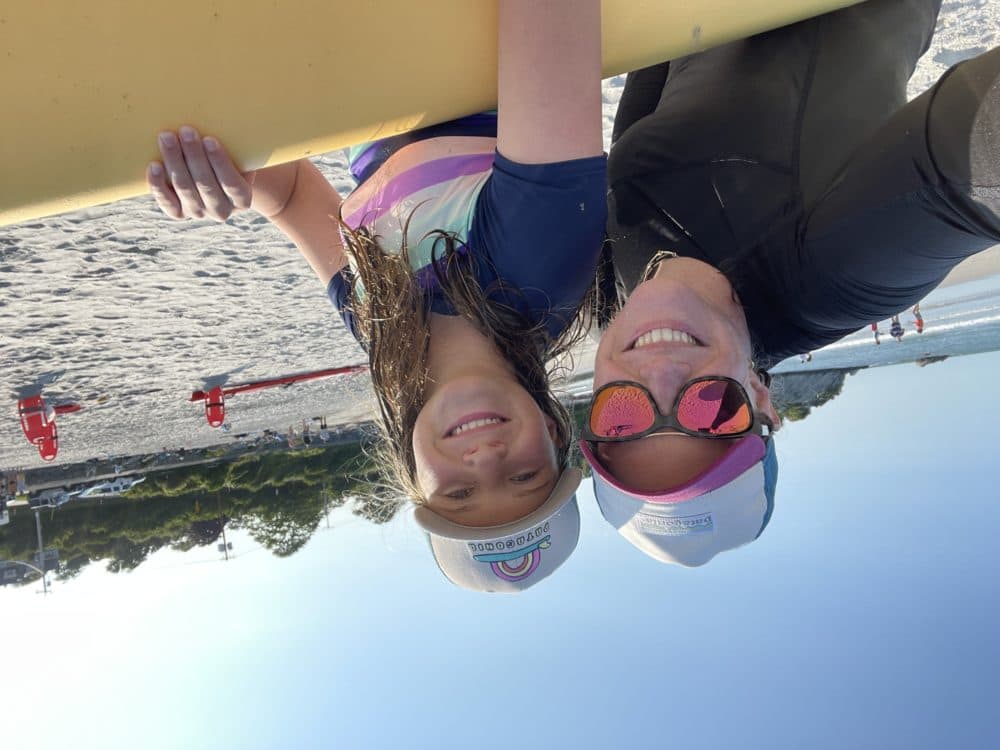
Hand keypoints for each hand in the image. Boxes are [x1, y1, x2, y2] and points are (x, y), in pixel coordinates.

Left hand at [147, 126, 299, 220]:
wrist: (219, 181)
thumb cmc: (232, 158)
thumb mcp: (242, 154)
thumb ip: (240, 142)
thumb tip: (233, 103)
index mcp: (242, 199)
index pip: (231, 184)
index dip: (220, 163)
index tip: (210, 139)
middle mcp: (221, 211)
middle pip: (206, 186)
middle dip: (194, 156)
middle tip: (186, 130)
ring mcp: (198, 213)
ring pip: (185, 190)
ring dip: (175, 162)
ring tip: (167, 137)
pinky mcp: (179, 213)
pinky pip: (167, 202)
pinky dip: (159, 185)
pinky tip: (154, 165)